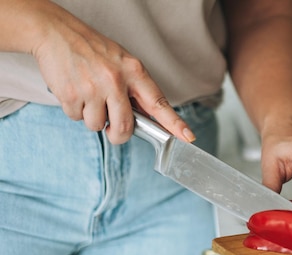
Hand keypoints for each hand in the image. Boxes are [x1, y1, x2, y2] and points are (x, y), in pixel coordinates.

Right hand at [30, 4, 193, 144]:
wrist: (56, 33)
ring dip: (92, 119)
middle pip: (124, 127)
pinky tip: (75, 91)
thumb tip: (146, 118)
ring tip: (88, 96)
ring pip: (97, 126)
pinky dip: (75, 110)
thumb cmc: (92, 50)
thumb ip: (136, 89)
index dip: (175, 123)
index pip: (159, 102)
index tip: (188, 136)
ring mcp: (93, 89)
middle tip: (113, 129)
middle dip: (118, 135)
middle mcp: (115, 80)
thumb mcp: (122, 62)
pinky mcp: (71, 95)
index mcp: (134, 71)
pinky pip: (76, 118)